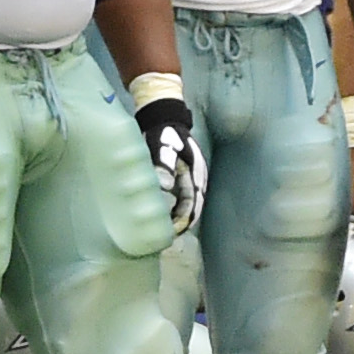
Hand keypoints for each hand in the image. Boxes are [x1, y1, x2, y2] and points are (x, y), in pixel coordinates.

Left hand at [135, 96, 205, 234]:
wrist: (163, 116)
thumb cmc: (164, 131)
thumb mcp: (163, 146)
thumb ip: (164, 165)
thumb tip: (165, 187)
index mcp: (195, 175)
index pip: (193, 205)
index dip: (183, 221)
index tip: (170, 232)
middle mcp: (195, 180)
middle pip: (191, 209)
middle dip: (180, 224)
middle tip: (163, 238)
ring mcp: (188, 179)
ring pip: (185, 205)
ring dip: (175, 218)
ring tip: (160, 231)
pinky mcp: (178, 177)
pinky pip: (178, 199)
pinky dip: (170, 209)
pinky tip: (158, 215)